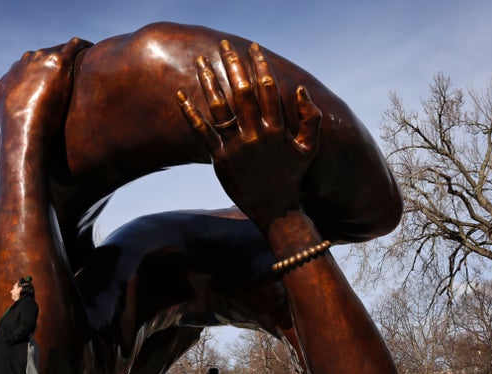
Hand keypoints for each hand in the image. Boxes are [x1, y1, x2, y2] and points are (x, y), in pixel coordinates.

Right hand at [0, 37, 91, 135]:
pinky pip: (74, 46)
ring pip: (60, 48)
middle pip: (46, 55)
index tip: (56, 78)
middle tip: (74, 69)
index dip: (44, 71)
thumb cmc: (12, 126)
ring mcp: (41, 59)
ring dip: (72, 53)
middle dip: (58, 61)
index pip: (31, 64)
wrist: (22, 127)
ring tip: (86, 59)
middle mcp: (26, 61)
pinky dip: (83, 46)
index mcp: (14, 71)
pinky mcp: (57, 61)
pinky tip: (92, 49)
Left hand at [177, 40, 321, 230]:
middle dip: (233, 64)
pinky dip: (190, 113)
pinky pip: (202, 132)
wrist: (276, 210)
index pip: (267, 88)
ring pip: (219, 106)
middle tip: (224, 46)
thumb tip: (301, 89)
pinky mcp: (219, 159)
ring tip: (200, 61)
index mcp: (276, 128)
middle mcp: (256, 134)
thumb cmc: (292, 176)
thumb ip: (311, 118)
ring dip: (208, 81)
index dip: (259, 64)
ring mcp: (236, 146)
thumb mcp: (309, 148)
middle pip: (241, 91)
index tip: (252, 47)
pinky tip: (180, 96)